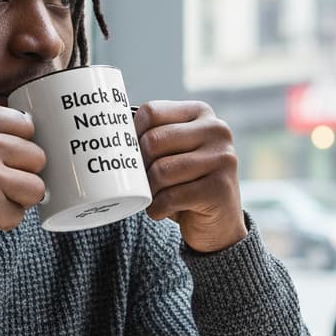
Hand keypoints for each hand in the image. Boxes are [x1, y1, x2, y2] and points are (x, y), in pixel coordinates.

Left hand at [134, 100, 246, 252]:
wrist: (218, 222)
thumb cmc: (186, 182)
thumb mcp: (173, 151)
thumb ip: (153, 136)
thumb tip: (112, 133)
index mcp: (200, 112)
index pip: (151, 112)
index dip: (132, 135)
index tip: (132, 155)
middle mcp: (216, 130)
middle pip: (153, 141)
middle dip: (139, 167)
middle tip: (142, 182)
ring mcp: (222, 158)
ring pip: (161, 171)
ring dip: (148, 191)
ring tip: (153, 197)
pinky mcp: (219, 188)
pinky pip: (170, 198)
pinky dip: (157, 209)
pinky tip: (163, 210)